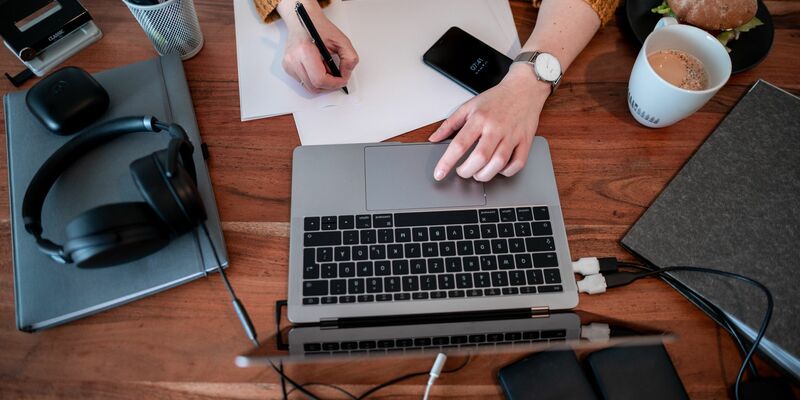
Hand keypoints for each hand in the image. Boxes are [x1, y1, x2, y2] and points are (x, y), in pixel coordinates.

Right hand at [281, 3, 357, 92]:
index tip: (342, 79)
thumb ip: (349, 58)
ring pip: (309, 87)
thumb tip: (345, 75)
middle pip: (314, 87)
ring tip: (327, 69)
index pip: (319, 79)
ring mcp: (288, 64)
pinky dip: (314, 79)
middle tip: (337, 77)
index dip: (334, 83)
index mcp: (304, 51)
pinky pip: (304, 82)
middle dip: (329, 85)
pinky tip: (318, 67)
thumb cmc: (319, 27)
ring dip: (322, 83)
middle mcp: (293, 59)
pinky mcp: (288, 67)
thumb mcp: (341, 40)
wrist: (303, 19)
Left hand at [429, 64, 549, 181]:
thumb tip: (434, 139)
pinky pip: (518, 163)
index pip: (459, 144)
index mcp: (479, 118)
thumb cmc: (496, 99)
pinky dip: (507, 172)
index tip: (439, 174)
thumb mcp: (469, 106)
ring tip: (477, 173)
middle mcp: (496, 127)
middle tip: (462, 172)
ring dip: (485, 175)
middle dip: (467, 171)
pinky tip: (498, 169)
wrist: (524, 88)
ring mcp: (512, 135)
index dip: (447, 162)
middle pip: (480, 157)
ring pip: (499, 163)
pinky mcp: (525, 141)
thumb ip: (449, 124)